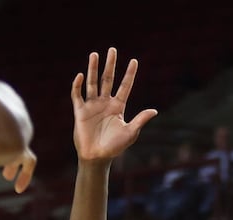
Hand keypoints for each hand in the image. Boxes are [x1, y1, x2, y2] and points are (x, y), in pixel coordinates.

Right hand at [70, 48, 158, 163]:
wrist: (97, 157)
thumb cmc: (115, 147)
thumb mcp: (130, 132)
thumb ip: (140, 120)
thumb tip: (154, 110)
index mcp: (118, 107)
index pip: (125, 86)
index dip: (130, 74)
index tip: (135, 61)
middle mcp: (105, 103)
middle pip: (108, 79)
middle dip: (110, 65)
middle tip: (113, 50)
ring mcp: (92, 105)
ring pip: (92, 82)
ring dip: (93, 68)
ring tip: (94, 54)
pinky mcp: (79, 111)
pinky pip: (77, 95)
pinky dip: (77, 85)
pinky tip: (80, 75)